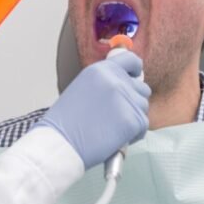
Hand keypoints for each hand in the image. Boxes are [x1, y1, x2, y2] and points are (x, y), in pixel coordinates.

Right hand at [32, 51, 149, 168]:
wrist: (60, 143)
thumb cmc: (66, 121)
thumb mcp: (82, 87)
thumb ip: (105, 82)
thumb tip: (126, 83)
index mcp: (101, 70)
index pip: (131, 61)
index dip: (135, 70)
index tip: (134, 77)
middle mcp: (116, 81)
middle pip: (141, 88)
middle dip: (133, 100)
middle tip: (115, 113)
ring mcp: (126, 100)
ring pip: (143, 107)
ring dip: (132, 117)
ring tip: (111, 127)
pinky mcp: (133, 120)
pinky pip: (143, 125)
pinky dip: (134, 134)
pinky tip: (115, 137)